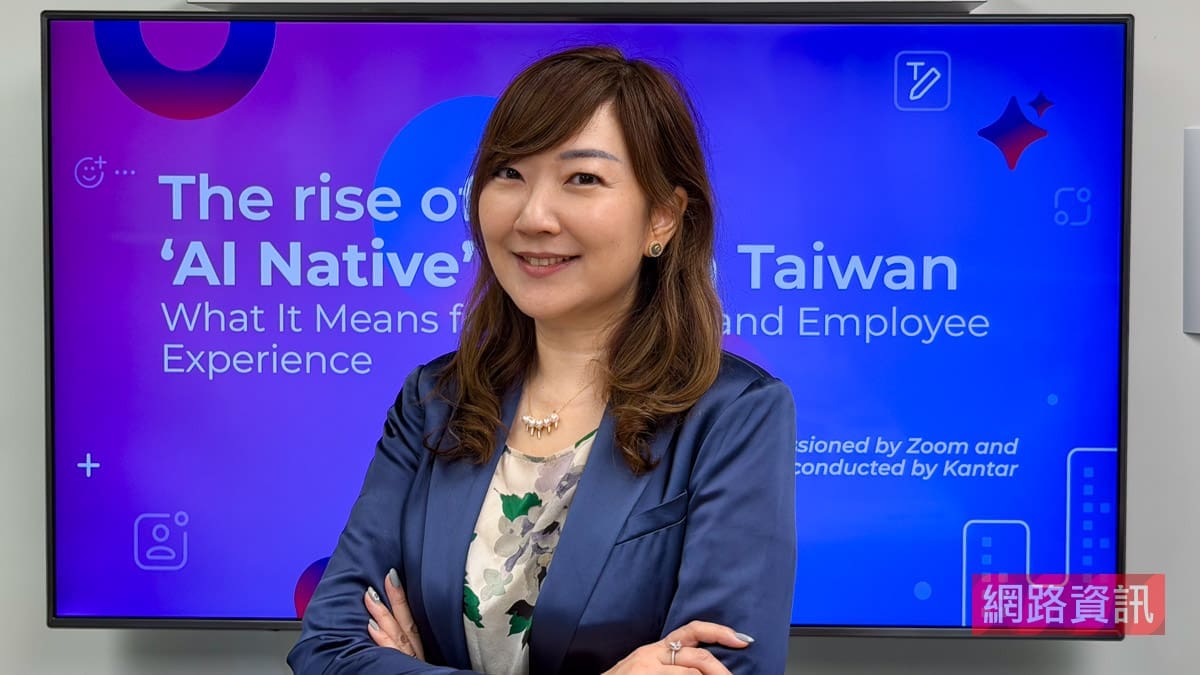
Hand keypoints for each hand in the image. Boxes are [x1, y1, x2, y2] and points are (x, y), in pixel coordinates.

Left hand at [364, 567, 424, 659]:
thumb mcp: (413, 662)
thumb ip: (404, 643)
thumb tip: (380, 623)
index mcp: (419, 649)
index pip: (413, 623)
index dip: (405, 600)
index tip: (394, 578)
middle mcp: (416, 653)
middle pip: (409, 623)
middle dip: (398, 598)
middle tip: (389, 576)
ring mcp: (407, 661)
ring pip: (399, 633)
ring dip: (385, 613)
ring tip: (370, 595)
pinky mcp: (399, 669)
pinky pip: (390, 652)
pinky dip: (381, 637)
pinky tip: (370, 625)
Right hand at [602, 620, 752, 673]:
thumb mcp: (648, 667)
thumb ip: (674, 663)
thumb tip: (708, 669)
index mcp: (656, 648)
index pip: (692, 630)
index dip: (719, 631)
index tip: (743, 640)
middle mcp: (652, 654)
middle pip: (698, 656)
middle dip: (721, 670)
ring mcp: (647, 670)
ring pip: (691, 674)